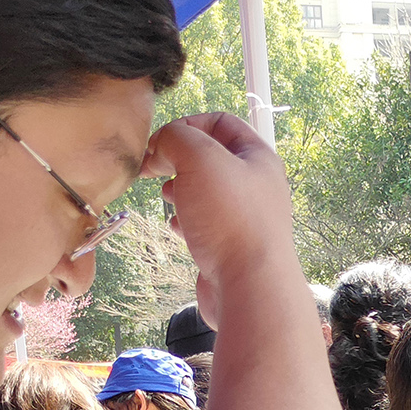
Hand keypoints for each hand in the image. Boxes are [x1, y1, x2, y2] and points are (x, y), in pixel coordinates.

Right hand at [141, 112, 294, 326]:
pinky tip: (176, 226)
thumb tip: (162, 145)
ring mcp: (244, 218)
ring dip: (180, 188)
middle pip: (210, 158)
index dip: (187, 123)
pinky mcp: (231, 247)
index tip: (160, 141)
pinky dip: (185, 221)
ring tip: (167, 195)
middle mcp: (256, 186)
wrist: (249, 287)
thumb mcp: (200, 157)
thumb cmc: (230, 218)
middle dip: (177, 157)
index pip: (221, 122)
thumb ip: (176, 137)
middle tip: (152, 168)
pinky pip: (204, 224)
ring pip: (204, 192)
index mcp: (258, 158)